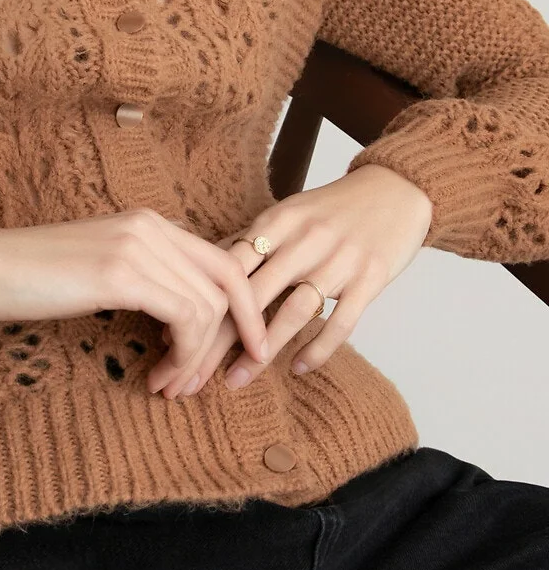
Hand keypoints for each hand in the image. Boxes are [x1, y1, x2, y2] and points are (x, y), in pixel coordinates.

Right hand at [0, 207, 271, 371]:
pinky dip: (183, 355)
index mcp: (149, 222)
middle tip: (206, 383)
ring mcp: (138, 246)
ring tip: (169, 386)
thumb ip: (146, 277)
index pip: (222, 261)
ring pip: (206, 308)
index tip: (244, 350)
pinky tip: (159, 376)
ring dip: (196, 359)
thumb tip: (183, 322)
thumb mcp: (102, 267)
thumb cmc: (34, 276)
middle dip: (231, 338)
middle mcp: (151, 226)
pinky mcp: (122, 273)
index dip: (244, 309)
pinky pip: (184, 318)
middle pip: (227, 283)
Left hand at [145, 164, 432, 400]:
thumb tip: (203, 273)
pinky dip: (317, 348)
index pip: (228, 268)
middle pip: (251, 296)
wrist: (397, 189)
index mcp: (277, 221)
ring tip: (234, 380)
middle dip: (217, 339)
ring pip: (292, 312)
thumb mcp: (288, 213)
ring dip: (261, 351)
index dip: (198, 305)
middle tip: (189, 373)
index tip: (172, 338)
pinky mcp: (370, 279)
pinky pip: (341, 322)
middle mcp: (304, 240)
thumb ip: (252, 243)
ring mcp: (338, 261)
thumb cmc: (332, 207)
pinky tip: (296, 368)